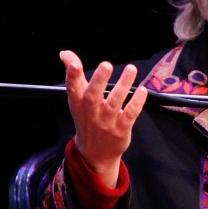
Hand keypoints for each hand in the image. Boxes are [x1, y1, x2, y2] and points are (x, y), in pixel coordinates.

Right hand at [61, 50, 147, 188]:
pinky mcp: (121, 130)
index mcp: (78, 104)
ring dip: (123, 86)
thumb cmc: (87, 120)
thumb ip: (75, 76)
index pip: (73, 88)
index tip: (73, 63)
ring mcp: (106, 122)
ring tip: (131, 69)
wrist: (95, 154)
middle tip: (106, 64)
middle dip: (99, 80)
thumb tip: (66, 54)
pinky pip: (130, 115)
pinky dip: (136, 103)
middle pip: (93, 96)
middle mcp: (91, 113)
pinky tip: (142, 90)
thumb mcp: (77, 100)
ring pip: (115, 103)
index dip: (71, 76)